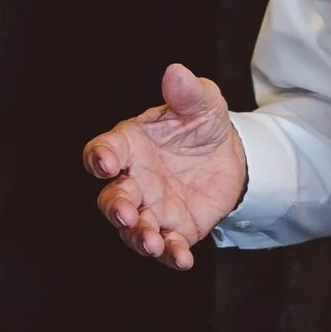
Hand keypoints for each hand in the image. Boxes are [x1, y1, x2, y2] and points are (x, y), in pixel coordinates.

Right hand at [85, 65, 246, 270]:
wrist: (231, 157)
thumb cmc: (202, 126)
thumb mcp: (202, 103)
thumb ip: (187, 92)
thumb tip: (175, 72)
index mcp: (129, 145)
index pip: (103, 151)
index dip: (100, 158)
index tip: (106, 163)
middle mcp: (134, 180)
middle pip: (112, 198)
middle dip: (116, 208)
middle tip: (126, 214)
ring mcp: (151, 208)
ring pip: (133, 229)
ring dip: (139, 237)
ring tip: (152, 242)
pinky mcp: (175, 229)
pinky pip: (168, 246)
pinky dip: (172, 255)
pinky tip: (182, 259)